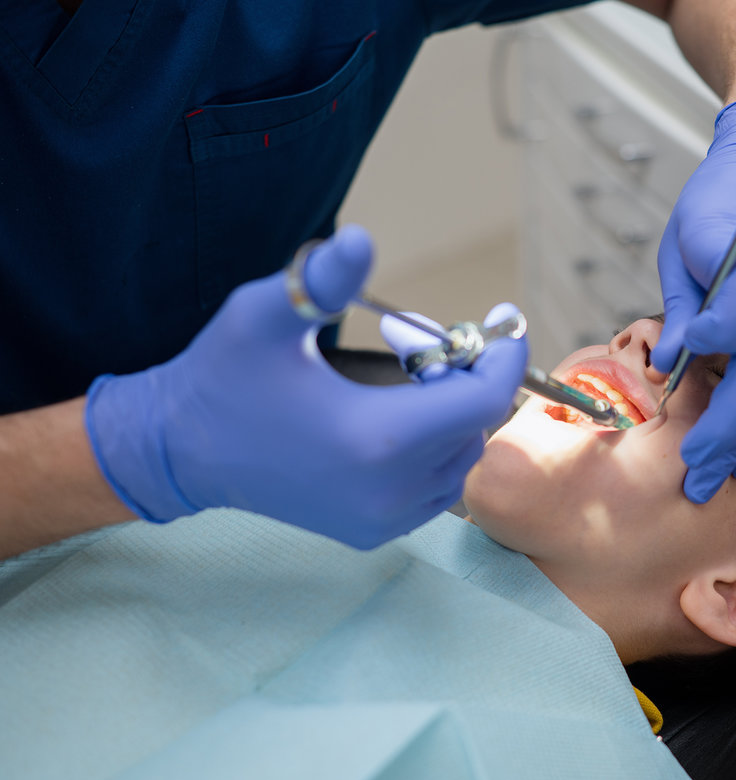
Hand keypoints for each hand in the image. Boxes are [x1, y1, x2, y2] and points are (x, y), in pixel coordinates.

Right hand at [85, 225, 527, 547]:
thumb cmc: (222, 376)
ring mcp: (383, 519)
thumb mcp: (264, 315)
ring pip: (460, 458)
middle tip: (425, 343)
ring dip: (453, 414)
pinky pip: (436, 488)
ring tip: (407, 378)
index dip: (503, 359)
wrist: (181, 451)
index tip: (504, 323)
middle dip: (467, 377)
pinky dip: (436, 450)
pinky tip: (396, 418)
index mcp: (376, 439)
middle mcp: (390, 491)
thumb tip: (361, 240)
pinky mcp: (372, 532)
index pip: (483, 401)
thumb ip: (321, 279)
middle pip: (475, 427)